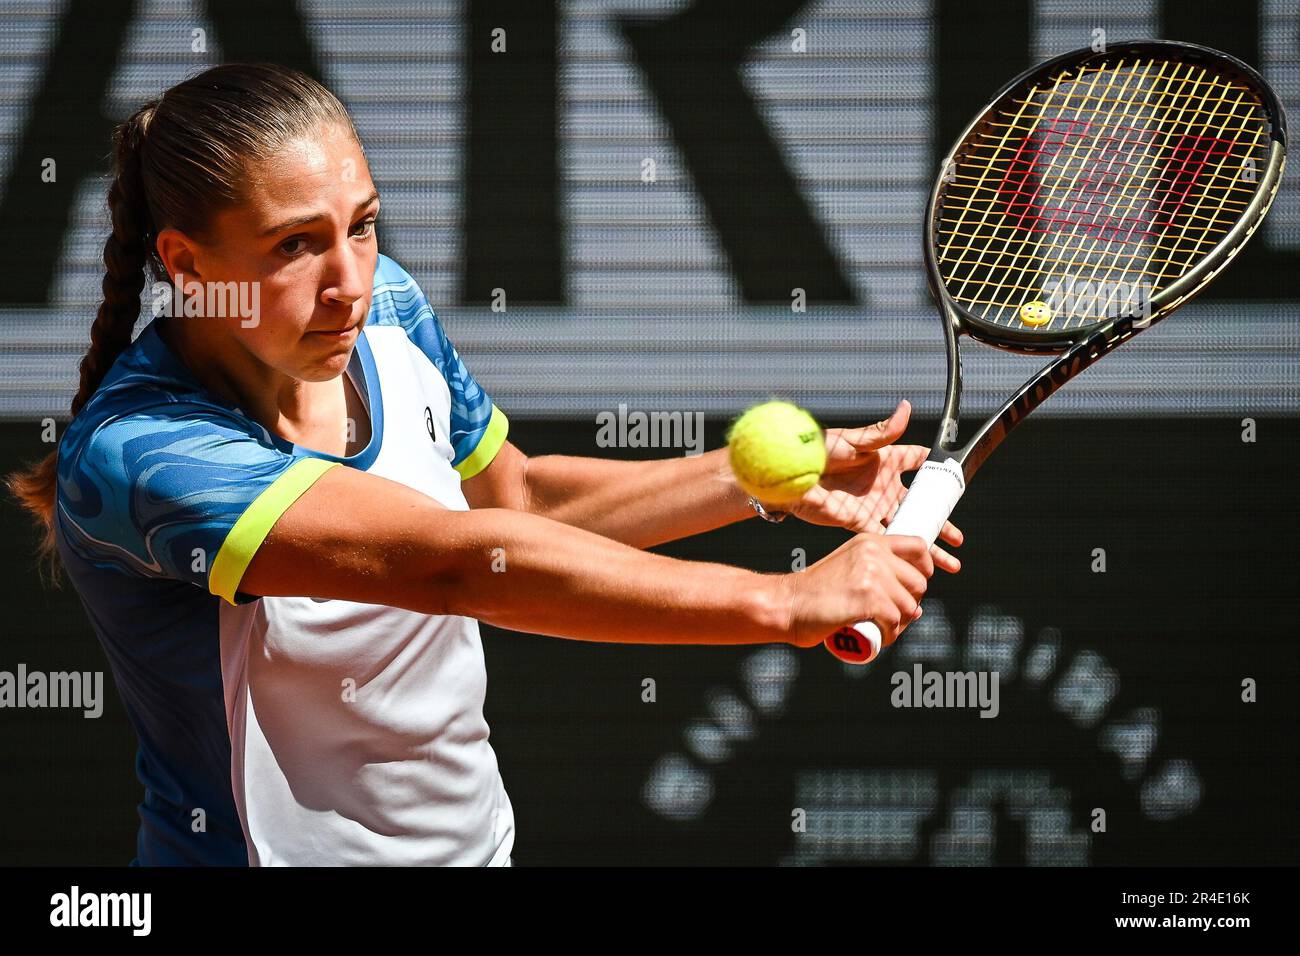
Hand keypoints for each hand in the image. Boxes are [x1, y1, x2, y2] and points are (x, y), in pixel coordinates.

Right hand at [779, 532, 934, 648]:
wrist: (787, 604)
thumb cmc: (814, 592)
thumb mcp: (847, 566)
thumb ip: (877, 574)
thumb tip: (916, 606)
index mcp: (870, 542)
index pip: (918, 546)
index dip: (925, 568)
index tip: (915, 587)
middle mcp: (874, 554)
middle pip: (919, 582)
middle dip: (911, 603)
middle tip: (892, 616)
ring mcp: (872, 575)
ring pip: (909, 606)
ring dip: (900, 623)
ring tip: (881, 628)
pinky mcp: (869, 599)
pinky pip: (896, 621)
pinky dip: (891, 635)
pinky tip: (879, 636)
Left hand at [788, 399, 962, 572]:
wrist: (792, 475)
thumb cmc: (818, 452)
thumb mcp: (854, 440)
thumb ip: (884, 431)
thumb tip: (906, 408)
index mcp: (886, 461)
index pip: (918, 462)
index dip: (937, 469)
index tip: (956, 479)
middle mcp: (884, 486)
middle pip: (920, 506)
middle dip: (941, 522)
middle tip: (958, 537)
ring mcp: (874, 506)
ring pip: (908, 527)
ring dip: (927, 544)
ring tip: (948, 561)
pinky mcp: (860, 523)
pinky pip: (886, 538)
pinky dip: (902, 550)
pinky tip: (918, 562)